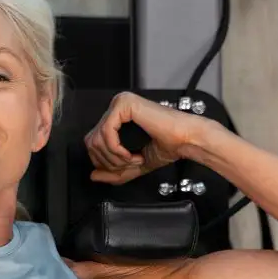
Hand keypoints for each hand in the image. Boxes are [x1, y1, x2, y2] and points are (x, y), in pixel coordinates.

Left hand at [85, 91, 203, 184]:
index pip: (93, 141)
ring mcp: (120, 103)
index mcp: (118, 117)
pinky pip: (106, 132)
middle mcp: (117, 107)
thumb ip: (113, 172)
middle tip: (129, 164)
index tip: (122, 167)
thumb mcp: (134, 165)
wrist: (186, 140)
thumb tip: (93, 176)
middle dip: (108, 161)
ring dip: (115, 157)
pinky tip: (131, 154)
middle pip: (92, 140)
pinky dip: (116, 149)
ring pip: (97, 138)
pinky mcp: (124, 104)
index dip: (103, 161)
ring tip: (133, 159)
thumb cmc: (167, 145)